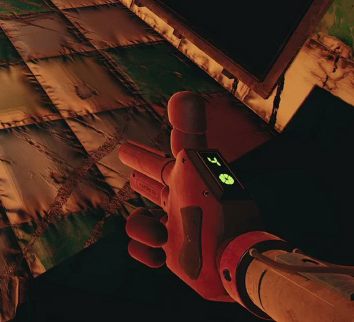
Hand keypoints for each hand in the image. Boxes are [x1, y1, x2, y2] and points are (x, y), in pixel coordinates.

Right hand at [120, 92, 261, 301]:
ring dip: (141, 225)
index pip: (160, 164)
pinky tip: (157, 252)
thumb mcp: (196, 164)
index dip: (142, 157)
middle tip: (127, 161)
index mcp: (187, 181)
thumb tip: (183, 93)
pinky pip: (142, 250)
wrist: (229, 259)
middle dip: (142, 175)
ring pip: (142, 221)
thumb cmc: (213, 210)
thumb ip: (189, 129)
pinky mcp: (171, 256)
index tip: (125, 150)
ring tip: (158, 233)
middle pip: (155, 186)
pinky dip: (145, 252)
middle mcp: (182, 203)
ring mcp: (177, 230)